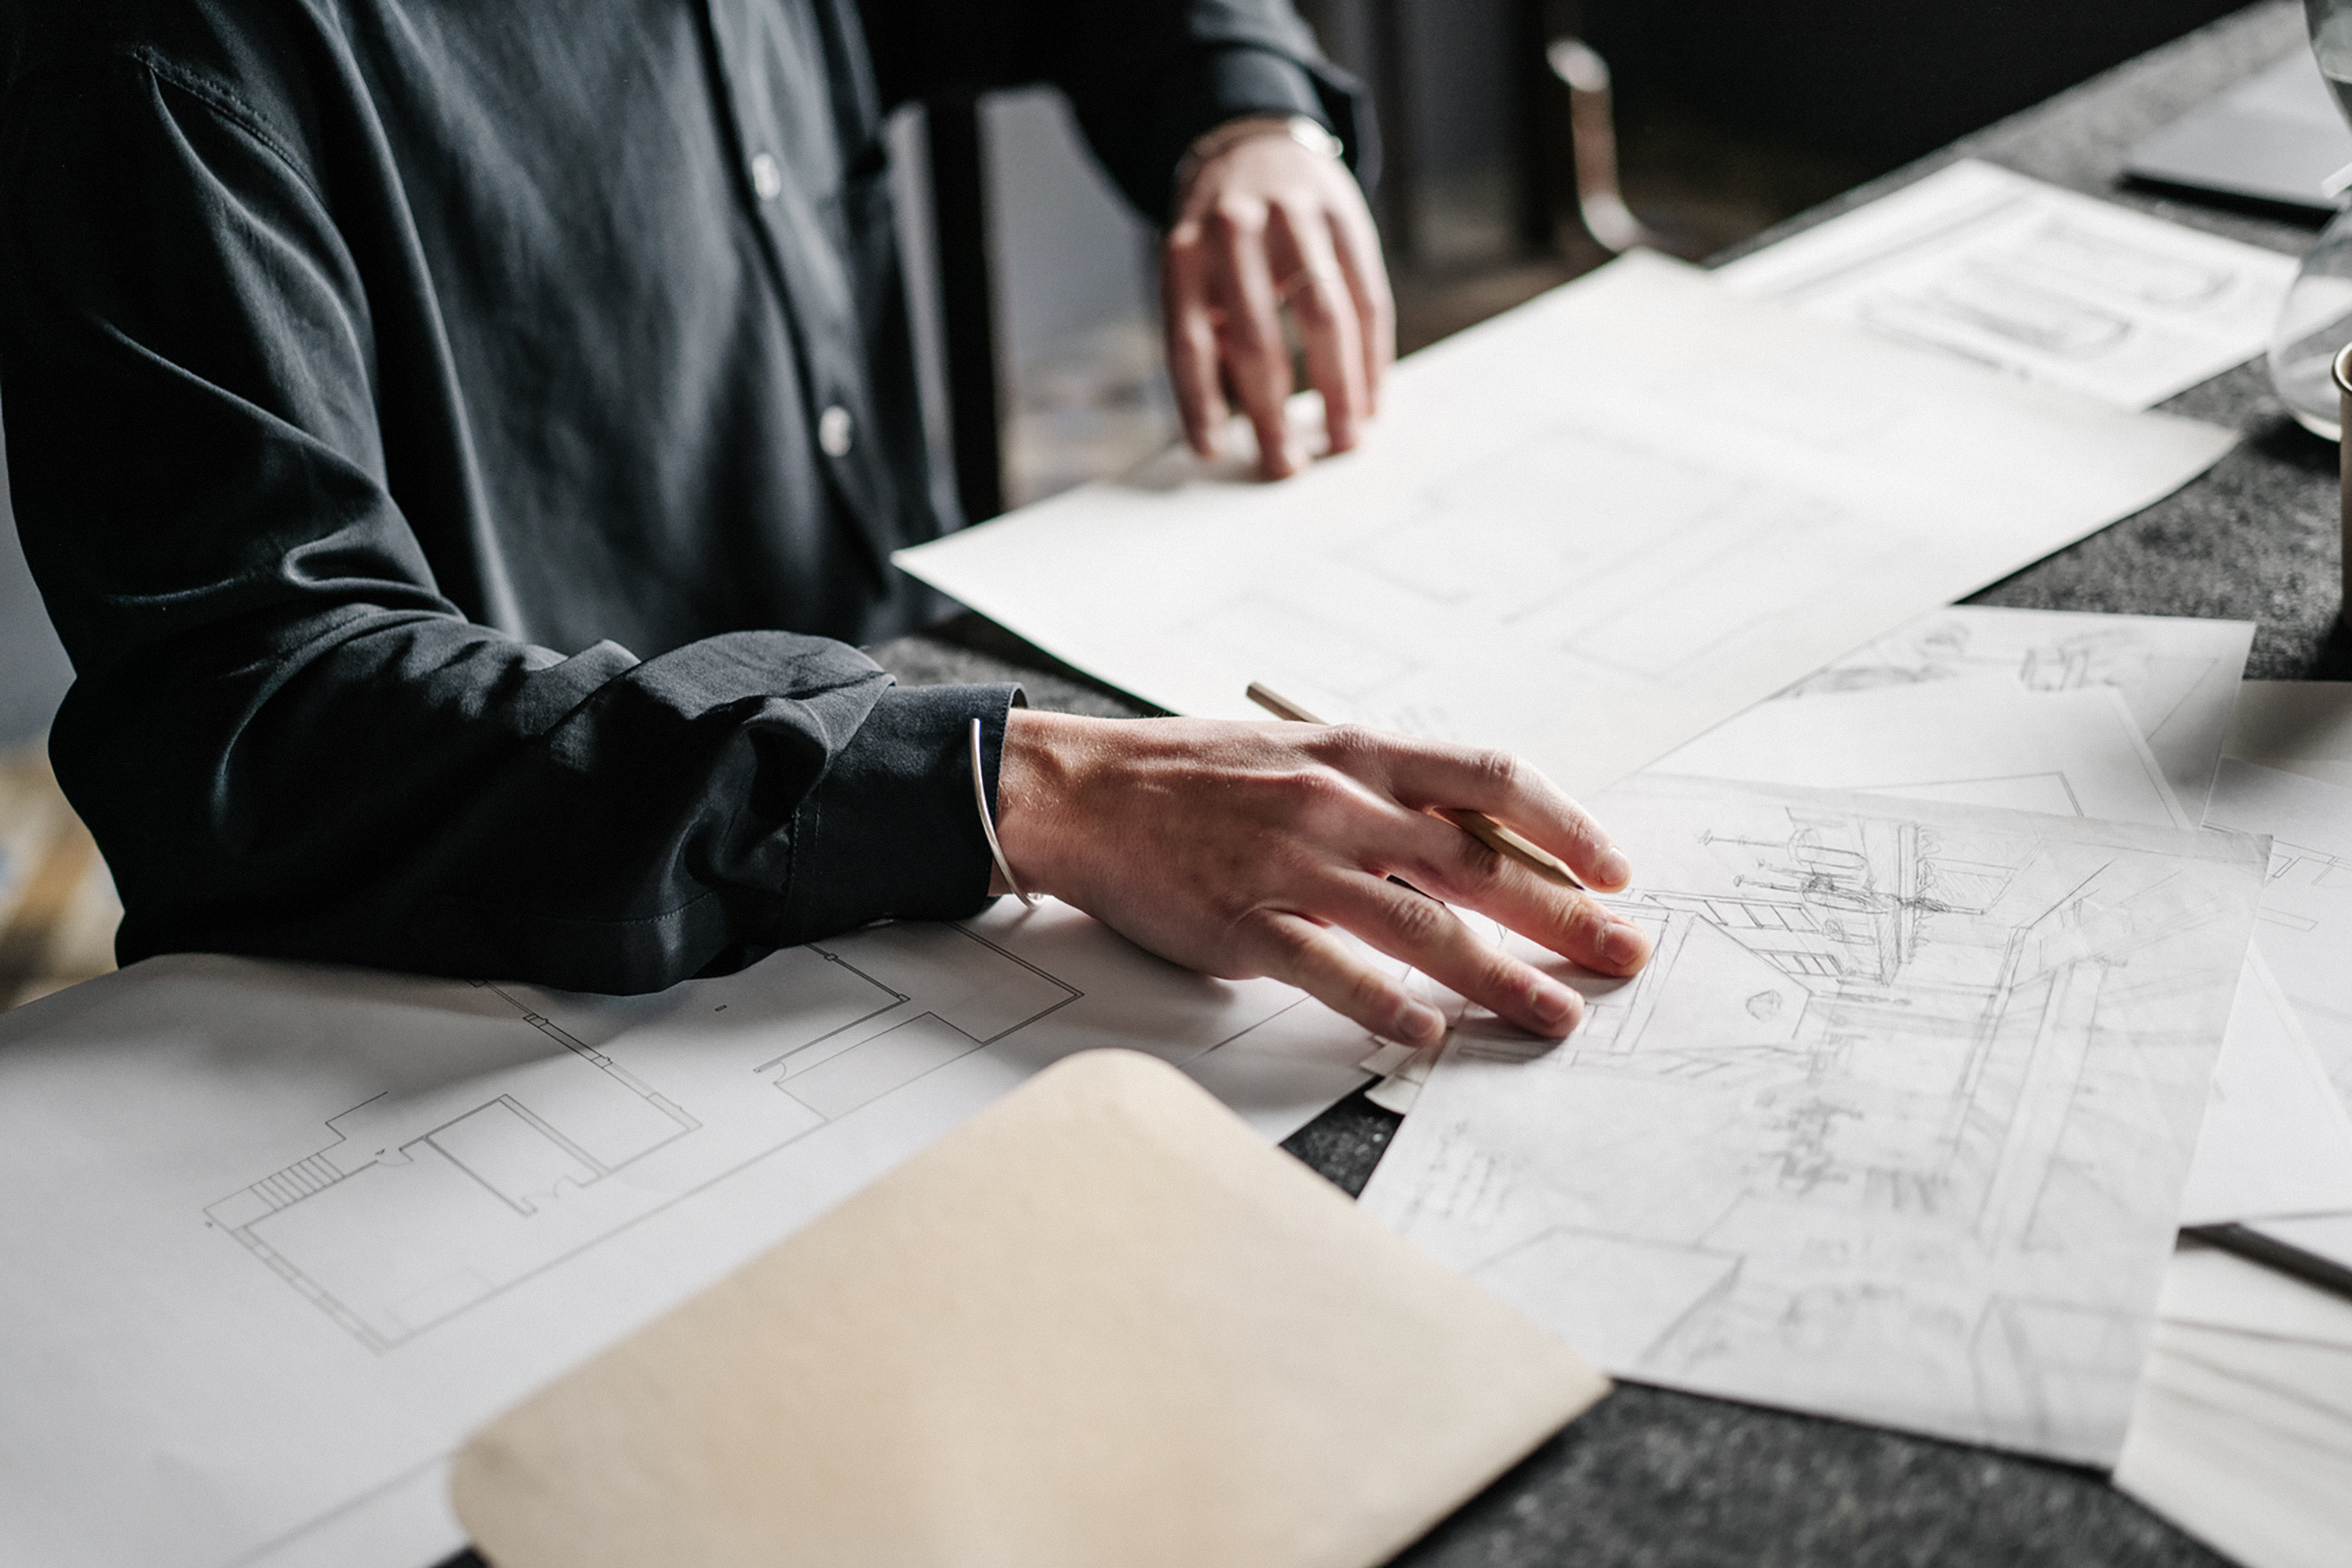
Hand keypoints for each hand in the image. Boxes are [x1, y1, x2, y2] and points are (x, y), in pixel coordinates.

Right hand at [991, 711, 1653, 1044]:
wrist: (1081, 789)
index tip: (1614, 870)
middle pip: (1479, 862)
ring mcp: (1292, 865)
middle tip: (1626, 956)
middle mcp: (1339, 804)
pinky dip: (1387, 1005)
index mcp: (1359, 755)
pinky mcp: (1243, 923)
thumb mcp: (1300, 752)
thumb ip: (1381, 791)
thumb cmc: (1192, 774)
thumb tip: (1469, 837)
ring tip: (1556, 1015)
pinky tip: (1430, 1032)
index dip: (1565, 825)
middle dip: (1565, 915)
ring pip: (1423, 926)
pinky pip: (1330, 969)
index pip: (1490, 778)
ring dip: (1502, 977)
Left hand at [1163, 123, 1393, 479]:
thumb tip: (1226, 428)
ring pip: (1323, 318)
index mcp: (1183, 254)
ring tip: (1344, 439)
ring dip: (1337, 390)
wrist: (1257, 143)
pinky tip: (1371, 398)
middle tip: (1286, 465)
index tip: (1213, 455)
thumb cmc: (1220, 238)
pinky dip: (1372, 357)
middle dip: (1272, 413)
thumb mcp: (1192, 271)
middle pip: (1255, 338)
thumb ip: (1205, 332)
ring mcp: (1294, 219)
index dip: (1200, 404)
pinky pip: (1367, 298)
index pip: (1187, 342)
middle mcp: (1234, 232)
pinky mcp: (1347, 218)